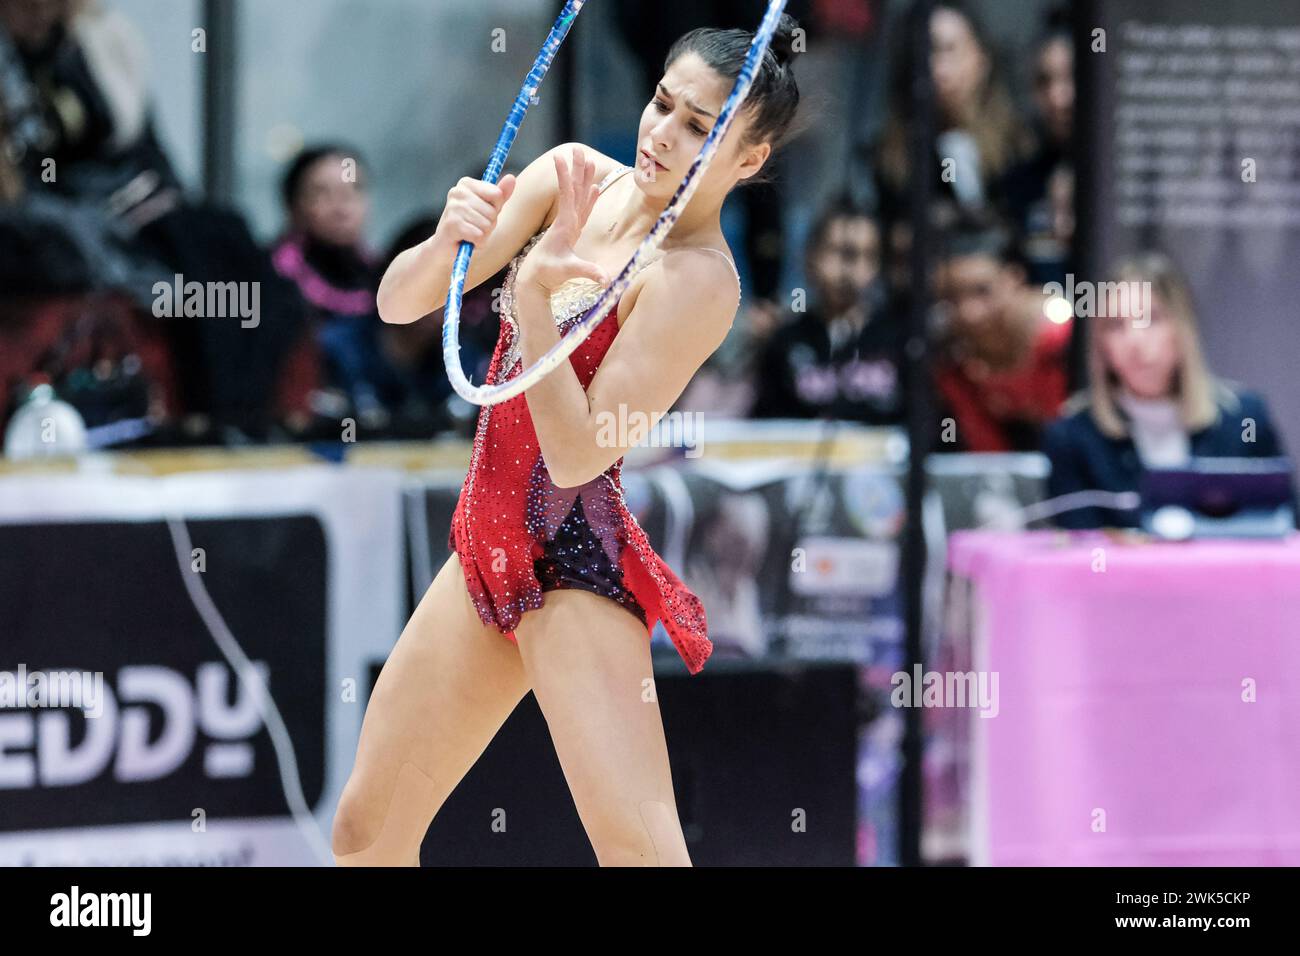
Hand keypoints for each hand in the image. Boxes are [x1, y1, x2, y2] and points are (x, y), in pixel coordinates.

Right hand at [434, 173, 516, 248]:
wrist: (447, 247)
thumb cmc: (471, 226)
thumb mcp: (488, 209)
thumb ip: (500, 194)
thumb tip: (511, 177)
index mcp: (466, 184)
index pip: (497, 194)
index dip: (495, 208)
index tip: (482, 212)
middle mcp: (457, 192)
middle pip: (492, 211)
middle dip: (489, 224)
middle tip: (475, 226)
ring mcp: (453, 207)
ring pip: (486, 224)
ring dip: (483, 234)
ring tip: (470, 234)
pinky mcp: (452, 224)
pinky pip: (479, 236)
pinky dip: (477, 242)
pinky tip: (466, 240)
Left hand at [517, 146, 608, 293]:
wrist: (535, 279)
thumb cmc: (548, 274)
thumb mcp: (568, 271)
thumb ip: (587, 271)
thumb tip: (606, 278)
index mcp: (565, 225)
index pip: (566, 195)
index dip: (564, 176)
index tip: (560, 157)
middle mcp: (567, 221)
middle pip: (574, 190)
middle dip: (577, 169)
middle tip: (578, 149)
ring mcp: (570, 226)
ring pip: (579, 197)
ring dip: (583, 179)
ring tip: (588, 162)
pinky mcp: (572, 232)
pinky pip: (583, 210)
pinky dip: (589, 198)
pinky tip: (594, 189)